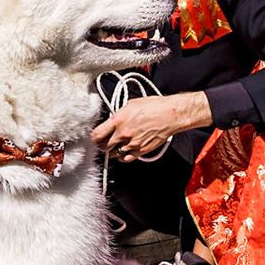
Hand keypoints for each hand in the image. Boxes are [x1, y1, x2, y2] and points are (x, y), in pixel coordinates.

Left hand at [92, 93, 210, 160]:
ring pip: (113, 154)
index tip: (95, 137)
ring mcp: (131, 144)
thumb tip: (112, 121)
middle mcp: (123, 134)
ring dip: (113, 150)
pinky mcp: (140, 151)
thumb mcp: (130, 105)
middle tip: (105, 141)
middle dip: (103, 144)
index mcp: (118, 120)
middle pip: (103, 147)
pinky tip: (125, 150)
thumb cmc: (154, 107)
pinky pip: (125, 159)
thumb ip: (118, 115)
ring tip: (117, 144)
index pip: (97, 135)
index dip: (94, 137)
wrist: (170, 115)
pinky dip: (123, 156)